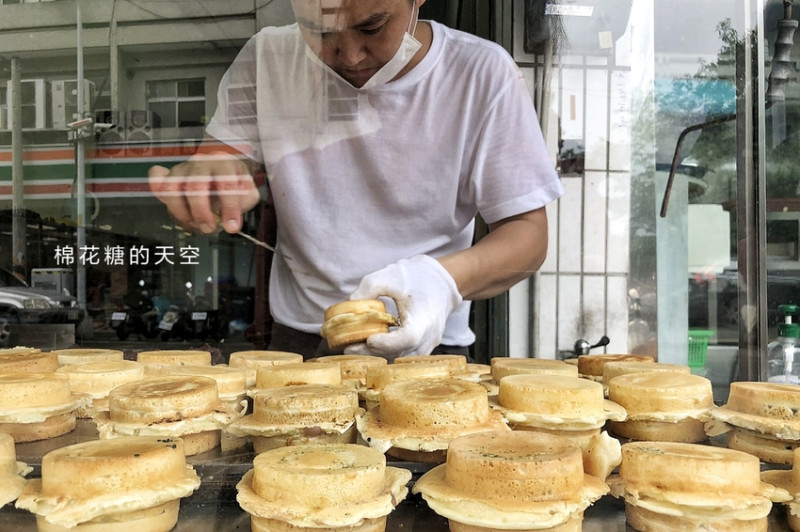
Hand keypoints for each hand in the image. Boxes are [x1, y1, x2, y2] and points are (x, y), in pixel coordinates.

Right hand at [148, 151, 259, 233]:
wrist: (218, 169)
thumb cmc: (231, 180)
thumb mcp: (247, 189)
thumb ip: (246, 200)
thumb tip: (234, 215)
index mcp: (224, 163)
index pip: (226, 184)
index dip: (229, 208)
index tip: (232, 226)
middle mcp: (201, 163)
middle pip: (195, 186)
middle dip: (202, 212)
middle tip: (209, 227)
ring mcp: (183, 169)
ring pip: (172, 188)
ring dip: (181, 211)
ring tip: (193, 222)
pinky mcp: (169, 175)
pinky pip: (157, 180)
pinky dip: (159, 193)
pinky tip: (170, 204)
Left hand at [344, 255, 461, 358]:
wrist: (442, 283)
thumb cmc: (417, 278)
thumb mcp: (389, 275)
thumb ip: (369, 288)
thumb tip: (349, 304)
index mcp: (425, 318)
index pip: (408, 338)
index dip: (387, 343)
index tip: (368, 340)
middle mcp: (429, 336)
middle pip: (400, 353)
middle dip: (373, 353)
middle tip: (348, 348)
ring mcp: (428, 345)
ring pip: (400, 358)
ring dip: (378, 356)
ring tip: (354, 348)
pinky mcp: (422, 348)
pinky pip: (403, 356)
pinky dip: (386, 354)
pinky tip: (368, 347)